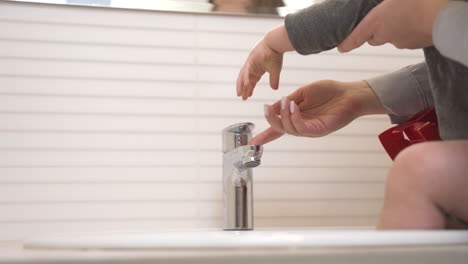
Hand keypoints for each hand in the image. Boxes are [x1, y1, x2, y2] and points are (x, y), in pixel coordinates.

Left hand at [236, 24, 293, 99]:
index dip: (249, 89)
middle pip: (245, 80)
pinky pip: (246, 70)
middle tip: (242, 98)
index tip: (247, 97)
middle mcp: (252, 67)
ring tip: (239, 94)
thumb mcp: (275, 71)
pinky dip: (245, 77)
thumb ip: (274, 80)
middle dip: (243, 89)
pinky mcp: (250, 60)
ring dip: (241, 85)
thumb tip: (275, 89)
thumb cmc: (276, 55)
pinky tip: (245, 84)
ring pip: (243, 76)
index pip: (251, 81)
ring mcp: (250, 63)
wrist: (276, 43)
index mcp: (257, 70)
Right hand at [250, 80, 388, 144]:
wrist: (348, 93)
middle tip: (266, 108)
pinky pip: (301, 128)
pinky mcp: (318, 130)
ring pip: (288, 129)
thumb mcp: (302, 93)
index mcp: (296, 117)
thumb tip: (271, 108)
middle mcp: (301, 125)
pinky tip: (294, 106)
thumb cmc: (328, 92)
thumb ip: (287, 101)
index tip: (252, 143)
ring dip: (283, 115)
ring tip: (286, 102)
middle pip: (279, 128)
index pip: (278, 127)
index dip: (265, 136)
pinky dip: (294, 117)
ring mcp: (309, 129)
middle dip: (270, 119)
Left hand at [337, 0, 449, 51]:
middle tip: (384, 20)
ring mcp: (402, 41)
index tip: (340, 48)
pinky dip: (410, 32)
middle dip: (376, 32)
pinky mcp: (416, 44)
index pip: (356, 36)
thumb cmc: (420, 0)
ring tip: (406, 16)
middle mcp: (386, 35)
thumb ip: (386, 3)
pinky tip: (418, 21)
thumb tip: (385, 3)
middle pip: (374, 39)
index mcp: (377, 21)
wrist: (445, 14)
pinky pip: (409, 39)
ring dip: (396, 30)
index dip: (347, 43)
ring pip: (393, 38)